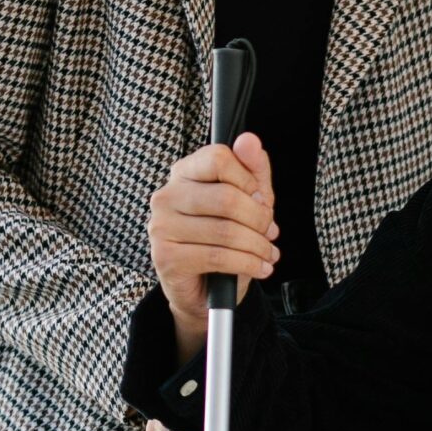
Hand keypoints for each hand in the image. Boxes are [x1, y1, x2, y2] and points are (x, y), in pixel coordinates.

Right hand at [148, 131, 278, 355]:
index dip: (248, 180)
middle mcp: (166, 196)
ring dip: (258, 246)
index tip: (259, 199)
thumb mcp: (247, 202)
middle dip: (259, 219)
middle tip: (269, 232)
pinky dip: (248, 264)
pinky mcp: (166, 257)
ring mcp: (162, 227)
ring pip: (226, 230)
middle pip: (226, 196)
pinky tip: (259, 267)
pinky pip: (218, 257)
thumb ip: (252, 171)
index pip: (218, 157)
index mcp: (184, 173)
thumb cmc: (224, 241)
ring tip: (267, 253)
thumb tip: (249, 140)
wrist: (203, 290)